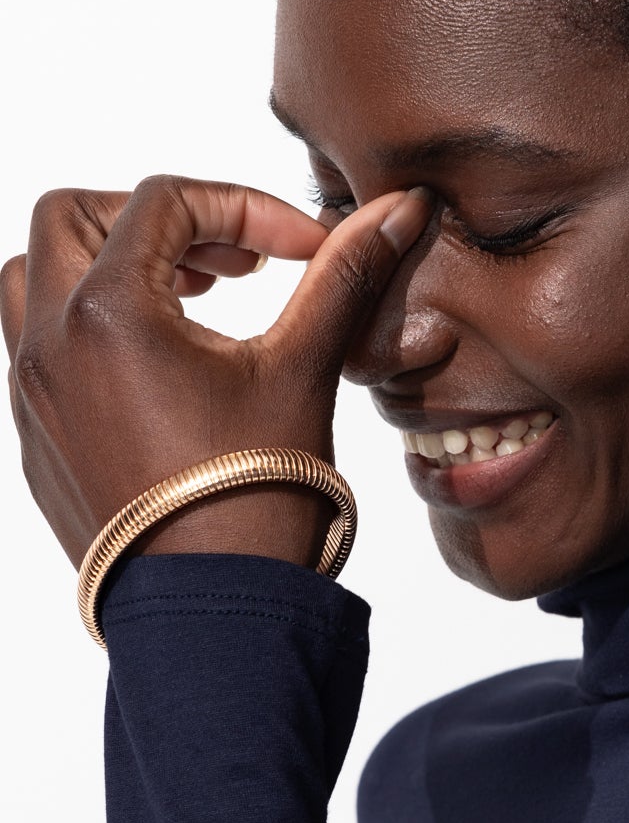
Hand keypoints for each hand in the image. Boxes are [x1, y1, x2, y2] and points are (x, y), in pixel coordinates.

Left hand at [0, 176, 432, 570]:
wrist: (217, 620)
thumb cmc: (258, 504)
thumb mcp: (305, 374)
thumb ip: (340, 280)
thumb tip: (397, 213)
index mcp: (108, 312)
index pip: (166, 202)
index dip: (245, 208)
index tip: (302, 250)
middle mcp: (50, 345)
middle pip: (71, 219)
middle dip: (150, 222)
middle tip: (225, 262)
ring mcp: (33, 400)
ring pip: (34, 283)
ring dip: (101, 271)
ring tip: (182, 304)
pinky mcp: (38, 446)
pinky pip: (39, 358)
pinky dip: (90, 338)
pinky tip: (161, 376)